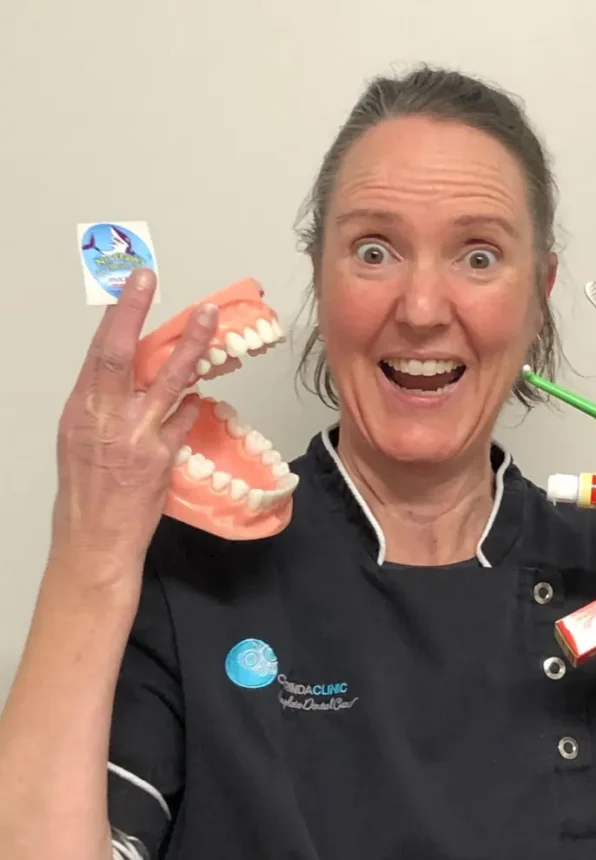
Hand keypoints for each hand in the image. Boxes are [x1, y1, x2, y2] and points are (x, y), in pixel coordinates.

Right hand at [50, 269, 216, 584]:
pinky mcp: (162, 458)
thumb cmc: (86, 491)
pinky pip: (185, 421)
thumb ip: (104, 405)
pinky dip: (193, 405)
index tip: (134, 283)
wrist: (95, 539)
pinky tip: (202, 393)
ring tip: (210, 322)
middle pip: (123, 356)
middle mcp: (106, 419)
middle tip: (154, 281)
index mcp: (82, 410)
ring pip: (167, 382)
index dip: (118, 314)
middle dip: (139, 314)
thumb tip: (128, 376)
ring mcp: (137, 438)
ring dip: (191, 349)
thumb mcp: (81, 438)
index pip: (99, 352)